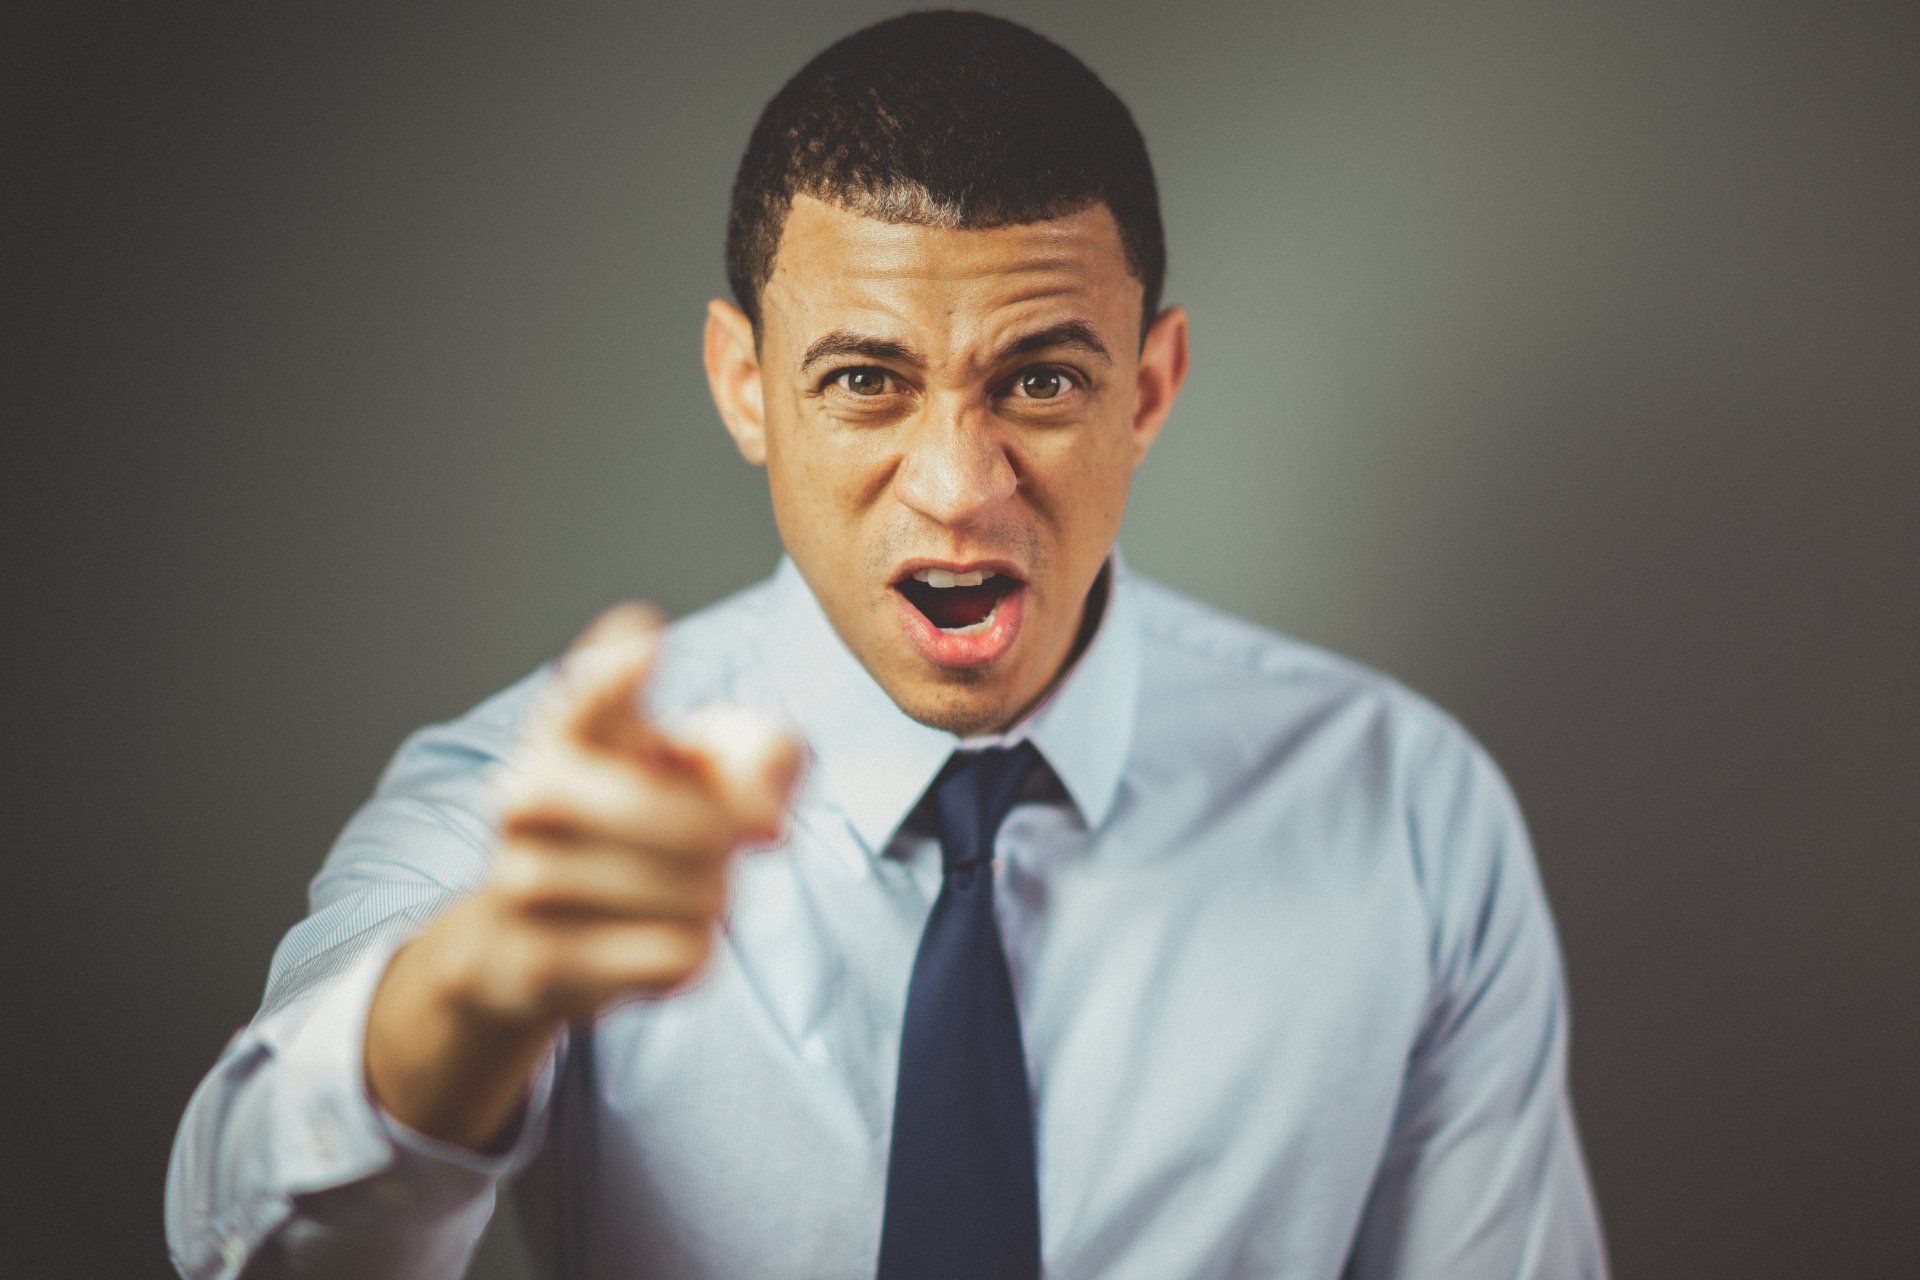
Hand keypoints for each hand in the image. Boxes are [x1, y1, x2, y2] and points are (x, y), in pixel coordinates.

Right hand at [452, 601, 804, 1026]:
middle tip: (725, 847)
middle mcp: (530, 793)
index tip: (649, 644)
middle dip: (735, 845)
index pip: (588, 693)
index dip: (619, 672)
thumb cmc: (638, 826)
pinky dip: (691, 955)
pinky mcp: (535, 960)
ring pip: (697, 897)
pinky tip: (656, 943)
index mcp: (569, 729)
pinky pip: (676, 956)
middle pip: (704, 827)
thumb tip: (768, 824)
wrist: (524, 941)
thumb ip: (764, 754)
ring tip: (679, 895)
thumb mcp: (707, 768)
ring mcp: (523, 878)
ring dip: (713, 902)